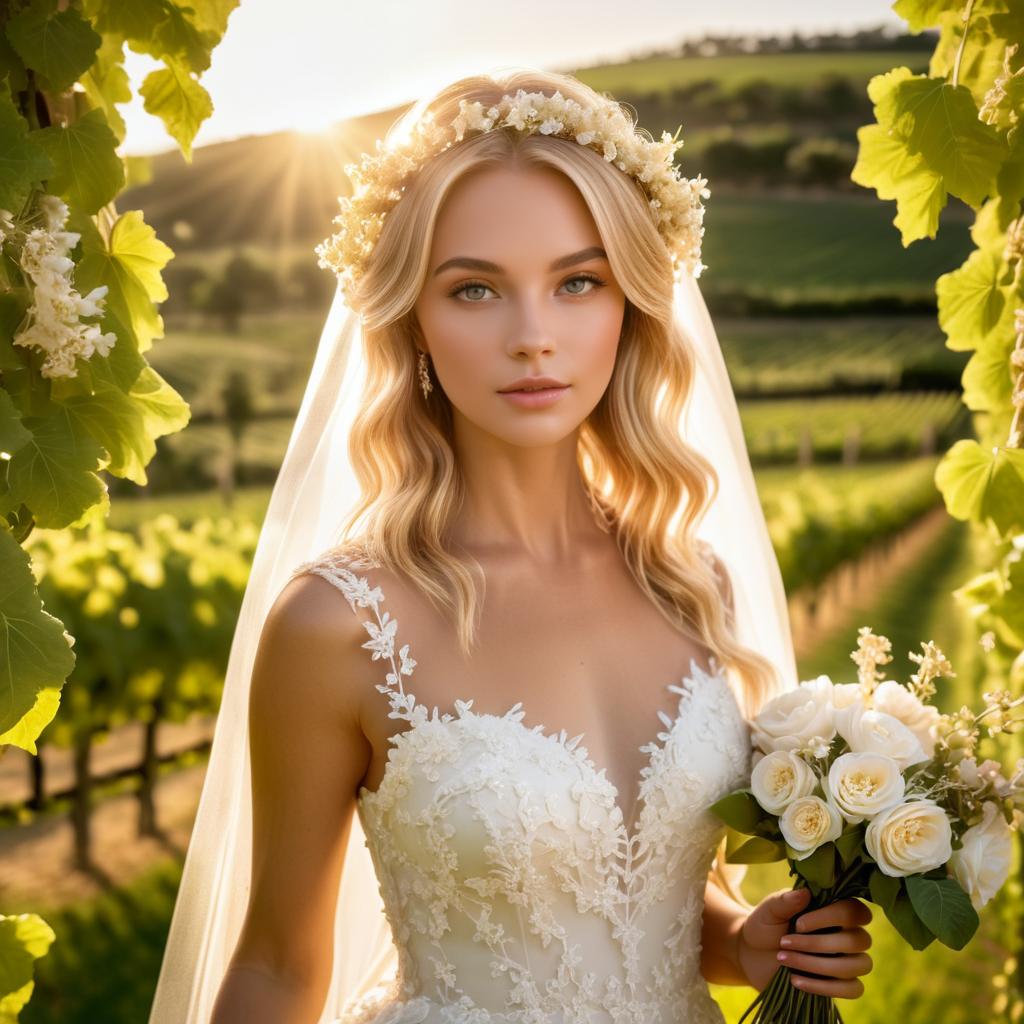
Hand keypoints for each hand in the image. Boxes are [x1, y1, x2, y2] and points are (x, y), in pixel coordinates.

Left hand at [737, 887, 872, 998]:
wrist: (752, 954)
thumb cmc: (765, 926)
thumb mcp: (769, 910)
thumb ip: (786, 900)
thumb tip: (806, 893)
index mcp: (834, 909)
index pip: (855, 911)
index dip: (831, 918)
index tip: (799, 924)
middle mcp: (848, 933)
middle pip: (859, 940)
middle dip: (818, 944)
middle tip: (784, 943)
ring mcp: (849, 960)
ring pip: (858, 965)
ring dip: (818, 965)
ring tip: (784, 959)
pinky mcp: (843, 984)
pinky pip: (853, 989)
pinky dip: (824, 986)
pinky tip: (795, 980)